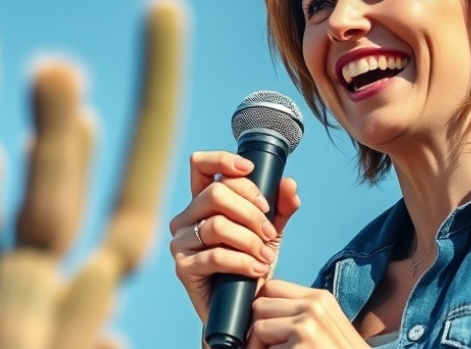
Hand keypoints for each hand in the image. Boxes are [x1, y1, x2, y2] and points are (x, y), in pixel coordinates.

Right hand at [169, 150, 299, 320]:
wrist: (245, 309)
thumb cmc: (253, 265)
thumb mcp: (271, 232)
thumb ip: (282, 207)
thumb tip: (289, 184)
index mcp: (202, 202)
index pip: (200, 165)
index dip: (223, 160)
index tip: (250, 168)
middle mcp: (187, 218)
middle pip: (216, 194)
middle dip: (251, 211)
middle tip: (270, 232)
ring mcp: (181, 242)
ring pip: (218, 225)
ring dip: (250, 240)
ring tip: (267, 256)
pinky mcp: (183, 268)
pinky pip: (216, 256)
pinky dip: (243, 262)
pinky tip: (259, 269)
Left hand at [247, 280, 367, 348]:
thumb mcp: (325, 324)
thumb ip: (298, 311)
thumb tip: (258, 305)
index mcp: (319, 298)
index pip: (272, 286)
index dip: (263, 306)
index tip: (266, 325)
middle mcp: (313, 307)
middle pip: (260, 305)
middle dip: (259, 328)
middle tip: (271, 346)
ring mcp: (305, 327)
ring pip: (258, 327)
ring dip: (261, 346)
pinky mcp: (298, 348)